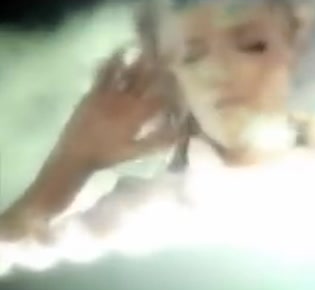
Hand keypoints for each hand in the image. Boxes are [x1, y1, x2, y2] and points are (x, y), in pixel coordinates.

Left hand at [52, 47, 182, 170]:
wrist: (75, 153)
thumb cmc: (108, 155)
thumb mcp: (136, 151)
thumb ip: (159, 140)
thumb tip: (181, 132)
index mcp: (137, 116)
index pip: (160, 98)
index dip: (171, 89)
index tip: (180, 80)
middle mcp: (124, 100)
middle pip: (145, 81)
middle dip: (158, 69)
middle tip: (169, 57)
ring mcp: (108, 94)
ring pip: (127, 74)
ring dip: (139, 62)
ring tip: (149, 51)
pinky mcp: (94, 92)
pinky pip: (104, 73)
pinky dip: (112, 62)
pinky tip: (119, 52)